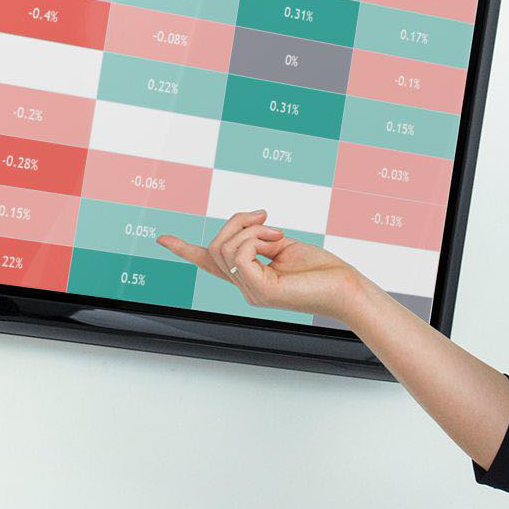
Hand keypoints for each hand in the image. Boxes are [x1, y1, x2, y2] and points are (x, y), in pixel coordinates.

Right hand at [157, 209, 362, 322]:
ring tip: (276, 232)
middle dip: (236, 222)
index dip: (184, 250)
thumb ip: (260, 240)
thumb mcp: (284, 246)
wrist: (345, 288)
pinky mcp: (260, 290)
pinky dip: (254, 239)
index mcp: (249, 276)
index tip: (162, 239)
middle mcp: (245, 286)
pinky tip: (275, 241)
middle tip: (266, 217)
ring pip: (224, 247)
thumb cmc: (322, 270)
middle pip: (215, 246)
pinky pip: (238, 255)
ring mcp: (251, 290)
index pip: (210, 263)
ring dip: (250, 229)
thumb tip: (249, 228)